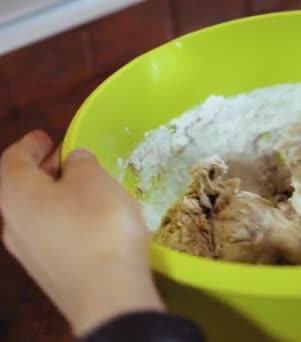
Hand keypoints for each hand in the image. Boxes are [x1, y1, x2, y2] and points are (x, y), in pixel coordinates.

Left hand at [0, 131, 163, 335]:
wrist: (108, 294)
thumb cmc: (99, 226)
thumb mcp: (95, 180)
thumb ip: (81, 163)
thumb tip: (73, 161)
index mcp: (13, 194)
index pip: (12, 159)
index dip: (29, 144)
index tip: (45, 136)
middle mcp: (11, 223)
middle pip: (18, 188)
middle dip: (41, 170)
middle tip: (65, 159)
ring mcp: (27, 253)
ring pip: (32, 212)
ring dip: (51, 195)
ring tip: (80, 188)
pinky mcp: (48, 272)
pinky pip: (47, 234)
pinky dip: (61, 217)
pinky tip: (86, 220)